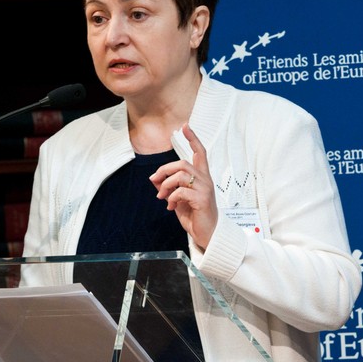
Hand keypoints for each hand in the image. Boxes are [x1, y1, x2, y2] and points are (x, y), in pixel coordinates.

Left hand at [149, 123, 216, 249]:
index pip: (200, 152)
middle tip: (154, 180)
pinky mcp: (202, 199)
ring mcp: (205, 189)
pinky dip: (171, 198)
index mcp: (202, 177)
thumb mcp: (178, 200)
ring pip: (180, 175)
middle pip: (182, 163)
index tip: (185, 126)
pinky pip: (181, 191)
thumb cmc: (195, 216)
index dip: (193, 138)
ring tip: (162, 197)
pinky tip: (170, 206)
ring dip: (166, 185)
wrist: (207, 235)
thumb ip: (169, 188)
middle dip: (164, 170)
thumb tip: (155, 179)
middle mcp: (205, 180)